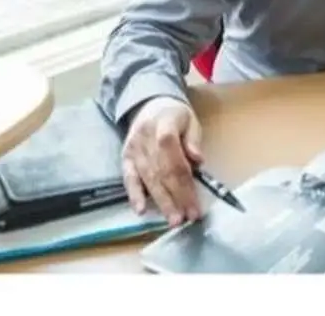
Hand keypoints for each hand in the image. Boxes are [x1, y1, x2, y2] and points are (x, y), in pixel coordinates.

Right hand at [121, 96, 203, 226]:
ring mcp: (133, 148)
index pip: (174, 157)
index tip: (196, 203)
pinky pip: (128, 178)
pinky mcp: (125, 157)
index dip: (185, 183)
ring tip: (173, 219)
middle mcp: (145, 138)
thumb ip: (193, 140)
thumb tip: (199, 161)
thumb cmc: (175, 115)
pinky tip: (141, 210)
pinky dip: (134, 195)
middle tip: (186, 217)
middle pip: (162, 172)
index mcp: (164, 124)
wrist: (150, 104)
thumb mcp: (190, 120)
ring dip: (161, 201)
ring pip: (148, 178)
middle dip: (176, 197)